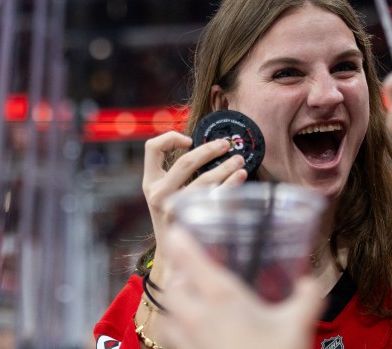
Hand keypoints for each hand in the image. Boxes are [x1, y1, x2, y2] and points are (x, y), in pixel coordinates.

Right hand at [142, 131, 247, 279]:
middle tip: (226, 144)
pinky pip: (216, 197)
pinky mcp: (192, 220)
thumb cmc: (173, 216)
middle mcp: (159, 194)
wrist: (171, 253)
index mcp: (150, 183)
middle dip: (209, 150)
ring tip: (239, 160)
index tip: (190, 139)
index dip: (170, 137)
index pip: (152, 148)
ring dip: (225, 167)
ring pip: (204, 180)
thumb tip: (207, 146)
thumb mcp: (164, 193)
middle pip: (186, 162)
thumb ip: (176, 173)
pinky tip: (241, 177)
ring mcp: (175, 208)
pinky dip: (231, 183)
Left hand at [162, 227, 323, 348]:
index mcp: (224, 299)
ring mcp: (190, 344)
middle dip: (177, 275)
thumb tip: (310, 283)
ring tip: (185, 302)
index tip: (177, 230)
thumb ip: (307, 297)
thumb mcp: (299, 324)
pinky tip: (191, 335)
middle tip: (191, 271)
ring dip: (171, 306)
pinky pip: (172, 344)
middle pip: (172, 288)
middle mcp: (199, 318)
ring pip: (165, 317)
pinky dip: (174, 333)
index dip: (181, 242)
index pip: (193, 262)